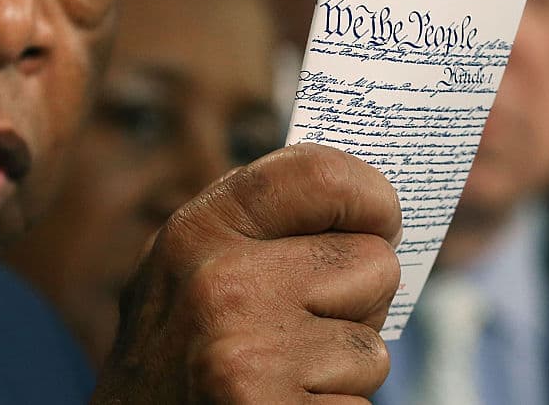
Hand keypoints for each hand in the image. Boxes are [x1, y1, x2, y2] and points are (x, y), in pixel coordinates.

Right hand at [92, 143, 401, 403]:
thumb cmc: (169, 353)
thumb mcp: (183, 265)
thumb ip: (251, 224)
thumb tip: (355, 195)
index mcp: (199, 229)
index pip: (320, 173)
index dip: (371, 195)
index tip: (379, 220)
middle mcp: (221, 284)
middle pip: (373, 261)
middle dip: (357, 300)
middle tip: (303, 326)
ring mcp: (247, 357)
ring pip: (372, 346)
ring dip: (340, 368)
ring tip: (280, 374)